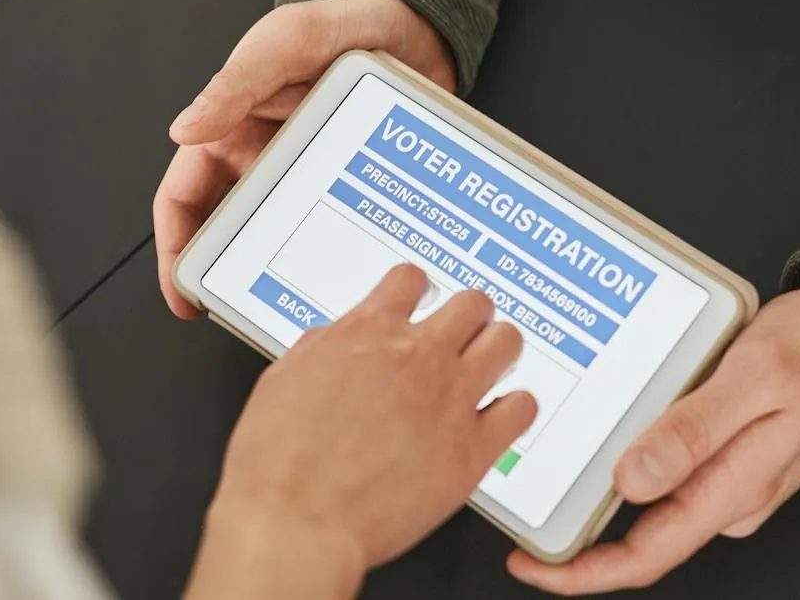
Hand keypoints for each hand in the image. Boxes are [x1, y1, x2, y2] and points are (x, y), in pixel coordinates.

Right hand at [154, 0, 454, 315]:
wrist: (413, 21)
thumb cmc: (337, 22)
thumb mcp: (284, 43)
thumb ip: (237, 83)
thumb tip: (186, 129)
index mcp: (229, 132)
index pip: (186, 199)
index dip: (177, 250)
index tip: (185, 295)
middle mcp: (263, 160)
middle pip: (233, 232)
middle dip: (235, 274)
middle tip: (254, 309)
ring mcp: (308, 175)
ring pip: (287, 236)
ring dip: (292, 267)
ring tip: (311, 299)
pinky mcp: (351, 182)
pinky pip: (338, 224)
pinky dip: (341, 249)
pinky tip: (359, 271)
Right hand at [188, 265, 537, 599]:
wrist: (296, 519)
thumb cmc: (278, 461)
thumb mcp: (283, 379)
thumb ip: (320, 349)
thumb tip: (334, 341)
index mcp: (368, 333)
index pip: (411, 280)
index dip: (416, 288)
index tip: (419, 299)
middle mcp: (417, 357)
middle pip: (472, 304)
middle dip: (467, 315)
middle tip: (462, 331)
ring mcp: (450, 400)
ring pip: (506, 343)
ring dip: (498, 349)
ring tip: (490, 362)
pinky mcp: (471, 450)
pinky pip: (521, 410)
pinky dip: (516, 408)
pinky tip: (503, 415)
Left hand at [509, 289, 799, 592]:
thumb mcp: (752, 379)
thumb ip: (692, 431)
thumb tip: (634, 480)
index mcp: (734, 488)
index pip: (648, 555)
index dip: (584, 571)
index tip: (534, 563)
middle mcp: (729, 495)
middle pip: (640, 537)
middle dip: (583, 534)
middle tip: (529, 508)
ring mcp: (727, 479)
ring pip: (650, 501)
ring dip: (602, 494)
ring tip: (555, 465)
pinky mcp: (724, 456)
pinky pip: (666, 470)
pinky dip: (628, 460)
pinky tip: (605, 434)